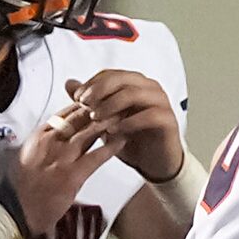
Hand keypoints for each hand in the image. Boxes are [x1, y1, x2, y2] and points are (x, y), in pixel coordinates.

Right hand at [9, 107, 124, 235]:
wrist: (16, 211)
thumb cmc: (22, 188)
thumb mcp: (30, 156)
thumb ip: (46, 144)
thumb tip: (61, 135)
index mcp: (39, 136)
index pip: (65, 113)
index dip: (84, 104)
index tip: (98, 99)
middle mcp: (49, 141)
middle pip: (79, 117)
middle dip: (99, 107)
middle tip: (117, 102)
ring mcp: (61, 157)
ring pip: (88, 131)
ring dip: (108, 122)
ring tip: (124, 115)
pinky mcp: (71, 175)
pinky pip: (96, 156)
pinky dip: (111, 147)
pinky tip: (123, 141)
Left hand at [60, 70, 185, 186]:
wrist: (154, 163)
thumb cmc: (132, 140)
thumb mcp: (105, 120)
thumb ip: (90, 101)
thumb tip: (69, 84)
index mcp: (135, 83)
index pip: (111, 74)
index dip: (92, 83)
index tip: (77, 98)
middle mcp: (150, 88)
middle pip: (122, 79)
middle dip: (99, 91)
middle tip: (84, 105)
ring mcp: (161, 102)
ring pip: (134, 94)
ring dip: (111, 105)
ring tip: (97, 118)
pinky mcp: (168, 120)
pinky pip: (149, 115)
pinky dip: (129, 122)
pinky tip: (114, 130)